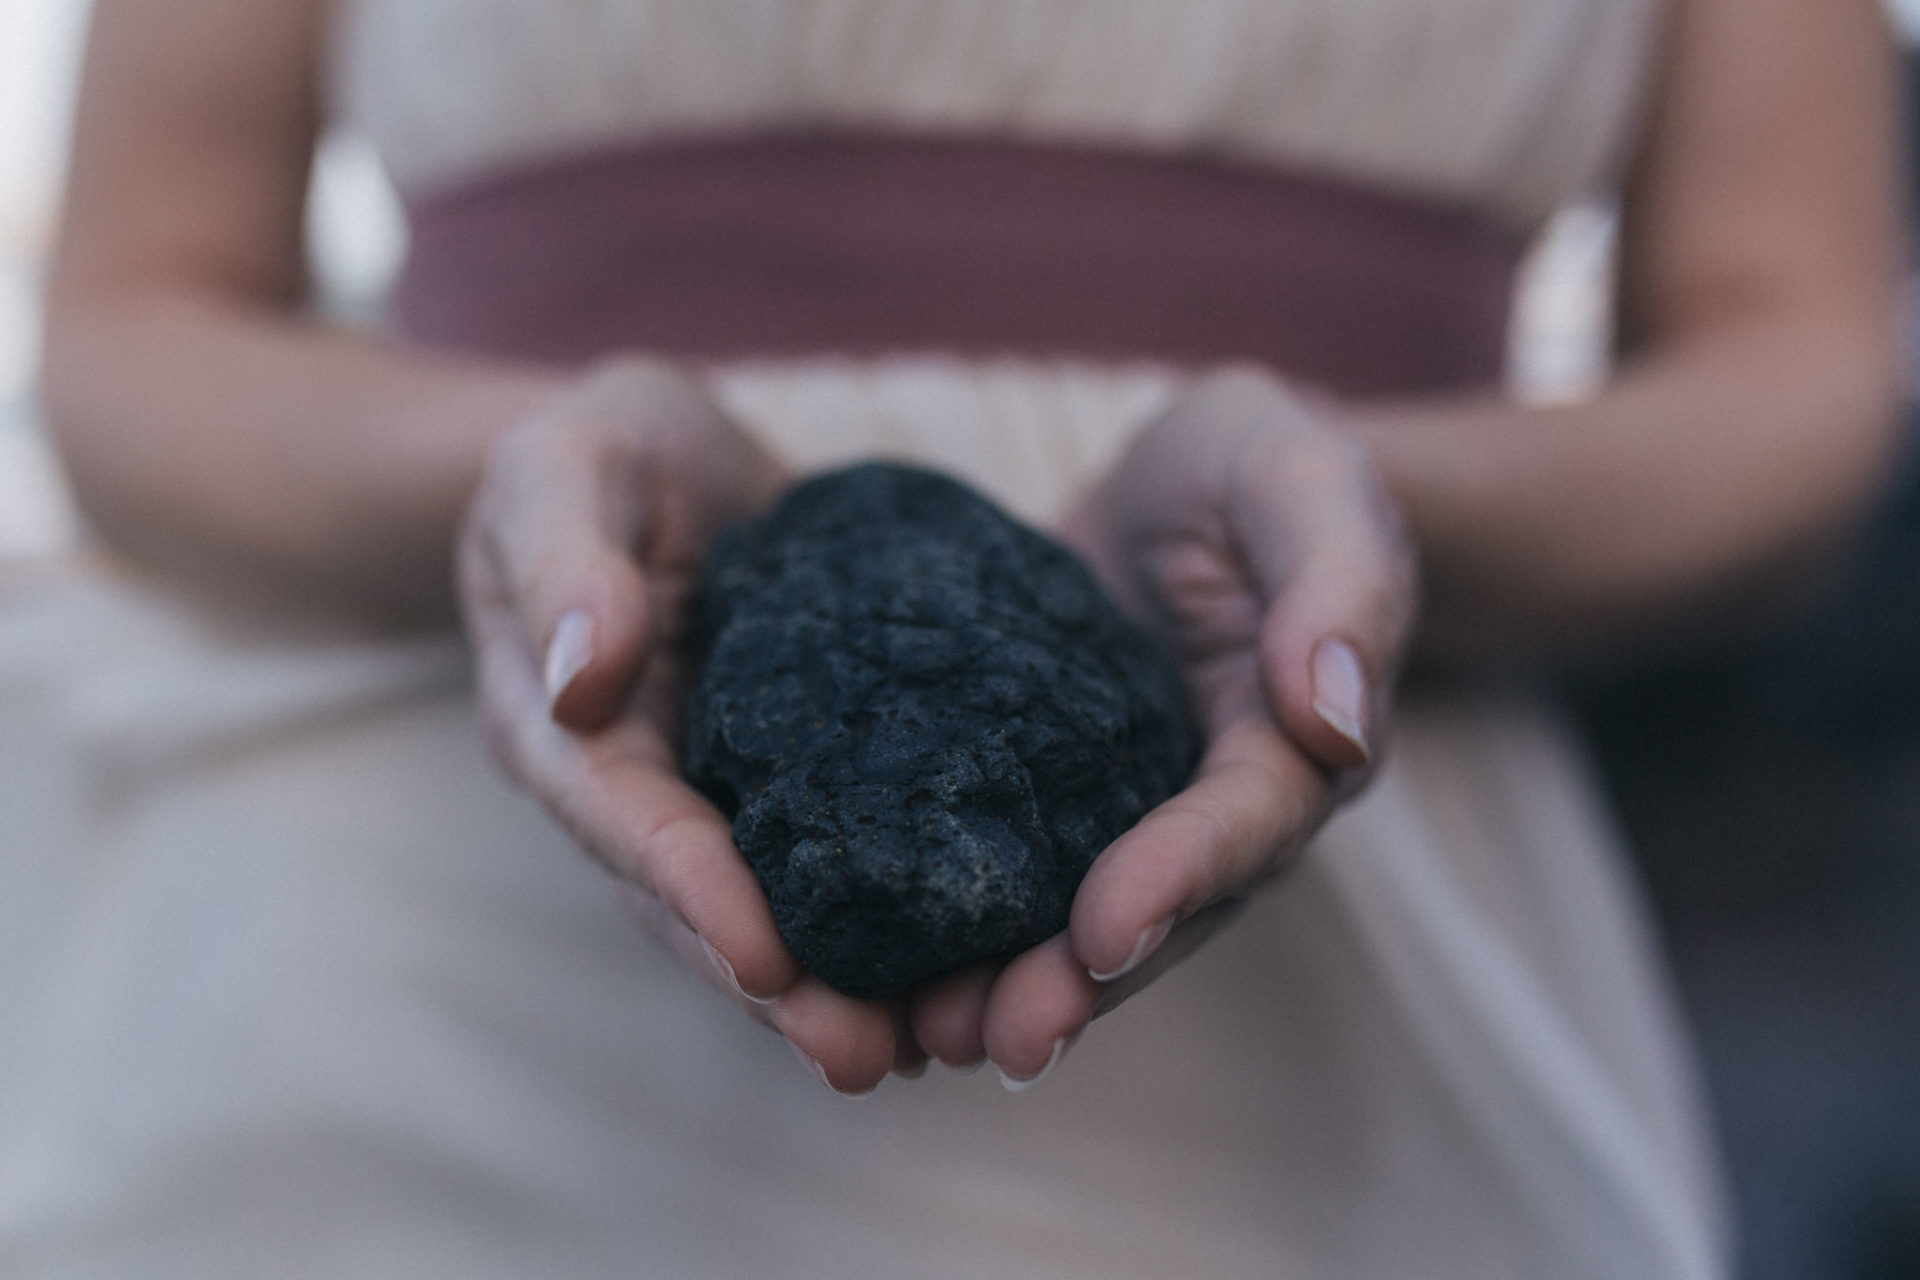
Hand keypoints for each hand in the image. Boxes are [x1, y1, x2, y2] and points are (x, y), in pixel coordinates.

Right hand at [457, 358, 918, 1095]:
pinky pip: (827, 854)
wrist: (658, 455)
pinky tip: (960, 959)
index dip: (693, 895)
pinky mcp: (784, 772)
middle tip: (869, 1057)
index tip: (766, 963)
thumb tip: (581, 678)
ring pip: (765, 904)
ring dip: (835, 984)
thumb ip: (565, 562)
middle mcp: (629, 782)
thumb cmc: (596, 450)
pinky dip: (879, 913)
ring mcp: (707, 786)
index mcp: (559, 728)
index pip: (625, 823)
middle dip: (777, 990)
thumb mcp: (565, 467)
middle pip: (696, 904)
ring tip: (926, 1047)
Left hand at [906, 366, 1418, 1086]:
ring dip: (1011, 984)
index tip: (1105, 932)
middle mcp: (1210, 802)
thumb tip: (1335, 719)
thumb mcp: (1309, 488)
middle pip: (1158, 910)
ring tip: (925, 1035)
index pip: (1242, 824)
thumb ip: (1339, 589)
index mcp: (1290, 745)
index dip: (1178, 879)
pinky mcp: (1043, 789)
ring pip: (1076, 916)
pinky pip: (1006, 864)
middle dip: (1081, 981)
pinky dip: (952, 918)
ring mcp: (1122, 807)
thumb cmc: (1265, 470)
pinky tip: (876, 964)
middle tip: (998, 1038)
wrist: (1189, 482)